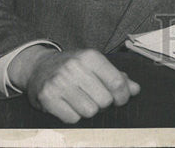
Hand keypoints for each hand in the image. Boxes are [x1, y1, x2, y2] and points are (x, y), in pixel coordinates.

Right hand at [10, 45, 139, 123]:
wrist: (38, 67)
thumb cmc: (73, 67)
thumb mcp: (95, 64)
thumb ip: (117, 76)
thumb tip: (136, 90)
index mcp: (90, 56)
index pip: (117, 82)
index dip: (123, 96)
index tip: (121, 99)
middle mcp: (74, 67)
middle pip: (105, 100)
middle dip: (104, 103)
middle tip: (96, 98)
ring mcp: (59, 82)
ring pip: (90, 111)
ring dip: (89, 110)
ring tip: (82, 100)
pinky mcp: (47, 97)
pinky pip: (72, 119)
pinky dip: (74, 116)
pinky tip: (69, 105)